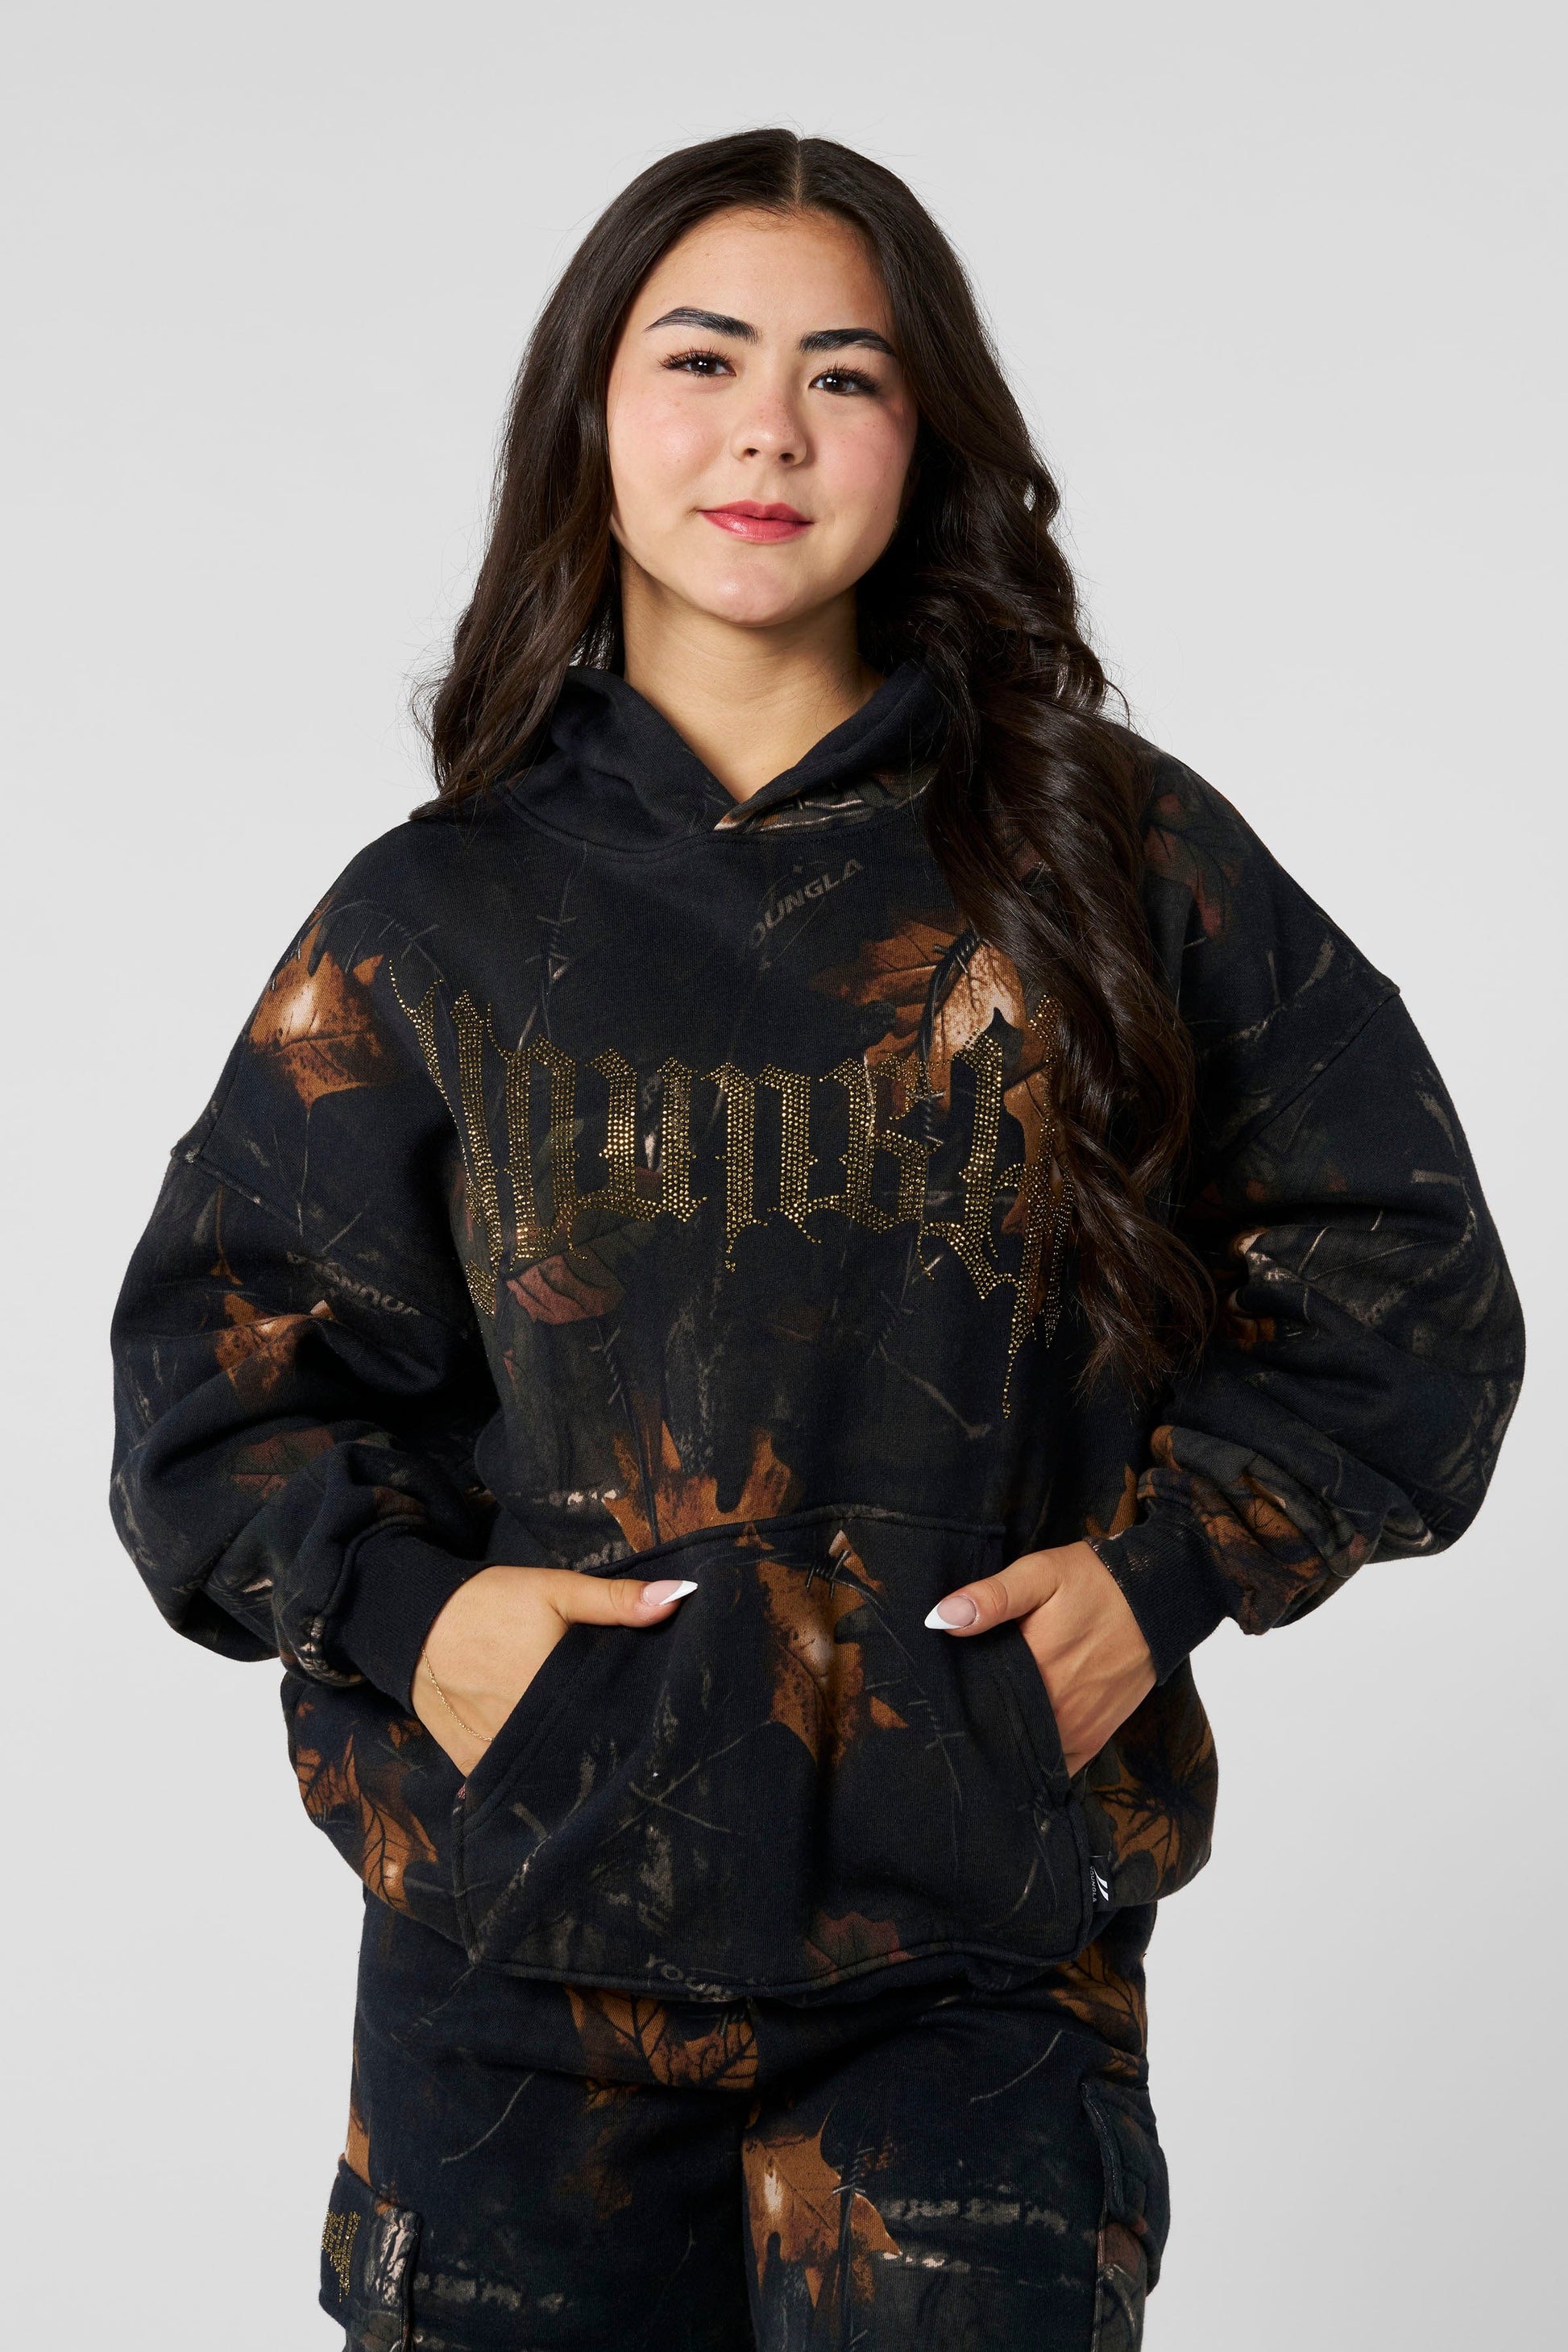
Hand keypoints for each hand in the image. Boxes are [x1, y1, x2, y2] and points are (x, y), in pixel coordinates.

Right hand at [413, 1564, 696, 1774]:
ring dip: (569, 1765)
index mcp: (553, 1689)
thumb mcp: (556, 1589)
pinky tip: (553, 1771)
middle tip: (631, 1739)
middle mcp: (527, 1731)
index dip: (634, 1723)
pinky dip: (530, 1777)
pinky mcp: (472, 1765)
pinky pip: (510, 1782)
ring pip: (549, 1772)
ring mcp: (496, 1754)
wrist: (413, 1622)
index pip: (612, 1722)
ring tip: (595, 1756)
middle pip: (582, 1750)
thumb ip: (617, 1600)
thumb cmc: (490, 1602)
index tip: (657, 1722)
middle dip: (605, 1747)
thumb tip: (680, 1596)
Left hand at [925, 1540, 1154, 1775]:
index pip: (975, 1703)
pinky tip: (1019, 1746)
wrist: (1158, 1599)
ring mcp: (1077, 1729)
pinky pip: (1058, 1765)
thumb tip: (941, 1618)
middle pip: (998, 1733)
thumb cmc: (1094, 1582)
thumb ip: (992, 1598)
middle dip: (975, 1727)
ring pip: (1026, 1753)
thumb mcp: (1039, 1574)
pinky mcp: (1095, 1737)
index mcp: (1033, 1670)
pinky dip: (1037, 1760)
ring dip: (1005, 1745)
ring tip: (983, 1728)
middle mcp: (1055, 1711)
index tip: (936, 1698)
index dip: (952, 1703)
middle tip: (951, 1715)